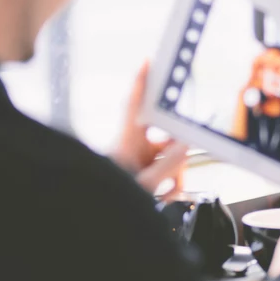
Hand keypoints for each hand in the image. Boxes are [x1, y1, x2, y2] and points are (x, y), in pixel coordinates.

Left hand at [113, 62, 187, 199]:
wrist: (96, 218)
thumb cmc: (108, 198)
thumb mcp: (144, 185)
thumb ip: (167, 166)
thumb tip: (183, 148)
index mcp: (124, 142)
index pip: (133, 105)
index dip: (140, 82)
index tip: (147, 62)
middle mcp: (129, 148)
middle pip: (162, 136)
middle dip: (176, 153)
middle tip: (180, 165)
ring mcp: (135, 161)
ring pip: (165, 157)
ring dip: (173, 174)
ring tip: (168, 191)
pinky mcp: (139, 174)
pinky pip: (162, 172)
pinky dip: (168, 184)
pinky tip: (163, 195)